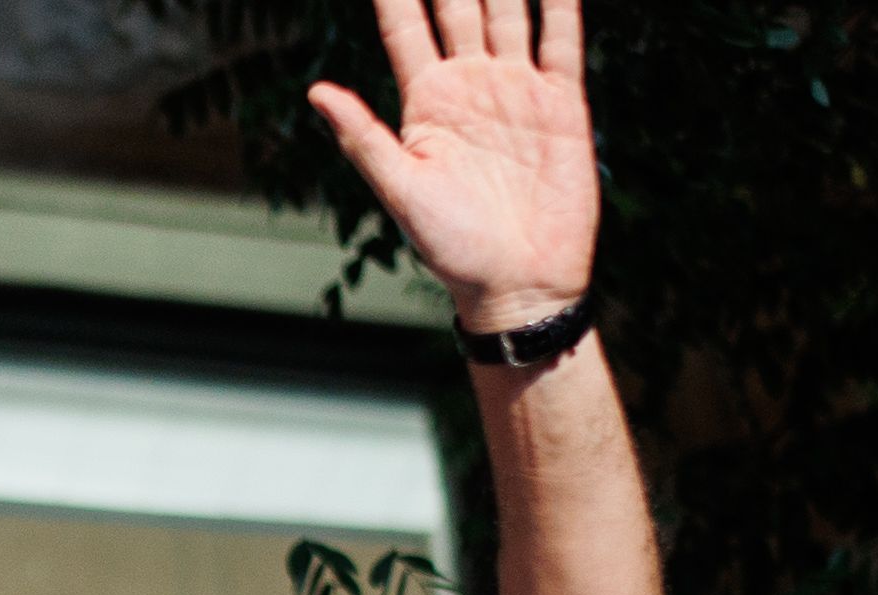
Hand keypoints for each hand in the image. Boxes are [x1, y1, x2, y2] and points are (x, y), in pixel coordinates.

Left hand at [310, 0, 599, 331]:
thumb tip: (317, 90)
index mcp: (427, 101)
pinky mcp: (561, 105)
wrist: (519, 283)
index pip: (405, 24)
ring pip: (509, 9)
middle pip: (459, 2)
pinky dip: (559, 5)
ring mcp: (517, 90)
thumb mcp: (401, 191)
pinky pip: (561, 41)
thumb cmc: (451, 248)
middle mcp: (471, 84)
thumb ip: (365, 137)